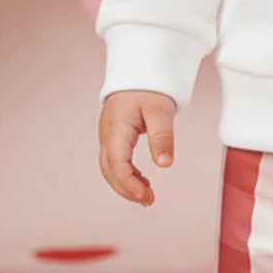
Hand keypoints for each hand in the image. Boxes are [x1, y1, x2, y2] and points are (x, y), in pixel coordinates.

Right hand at [98, 89, 176, 205]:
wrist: (137, 72)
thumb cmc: (147, 87)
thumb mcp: (160, 111)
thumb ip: (162, 137)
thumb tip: (165, 164)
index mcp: (116, 129)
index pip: (117, 164)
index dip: (129, 184)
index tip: (146, 196)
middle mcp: (107, 135)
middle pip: (109, 171)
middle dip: (126, 190)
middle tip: (148, 201)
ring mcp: (108, 137)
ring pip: (110, 169)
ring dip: (125, 185)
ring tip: (147, 196)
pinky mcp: (114, 138)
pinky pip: (115, 162)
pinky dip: (126, 175)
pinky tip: (142, 182)